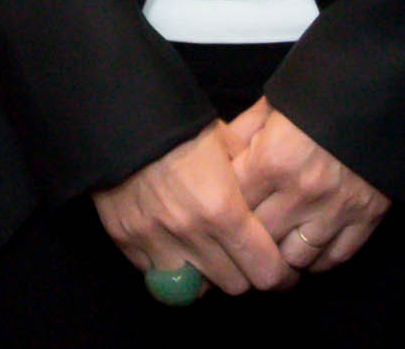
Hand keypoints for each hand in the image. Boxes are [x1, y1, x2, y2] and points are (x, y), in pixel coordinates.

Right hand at [95, 124, 295, 296]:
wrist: (121, 115)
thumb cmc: (181, 127)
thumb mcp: (229, 145)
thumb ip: (251, 182)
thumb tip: (268, 205)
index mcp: (224, 210)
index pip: (266, 271)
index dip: (281, 276)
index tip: (282, 273)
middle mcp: (191, 233)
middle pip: (235, 284)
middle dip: (245, 273)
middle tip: (244, 259)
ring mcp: (155, 240)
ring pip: (195, 288)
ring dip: (206, 275)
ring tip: (207, 256)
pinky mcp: (125, 239)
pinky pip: (155, 274)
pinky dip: (169, 266)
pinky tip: (173, 246)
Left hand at [217, 100, 389, 273]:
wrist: (376, 98)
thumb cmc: (317, 100)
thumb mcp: (271, 108)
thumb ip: (240, 136)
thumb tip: (212, 159)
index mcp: (271, 161)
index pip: (231, 204)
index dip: (221, 209)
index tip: (218, 211)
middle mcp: (300, 192)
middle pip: (259, 238)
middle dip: (247, 239)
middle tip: (241, 238)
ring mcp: (334, 210)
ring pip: (295, 258)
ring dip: (281, 255)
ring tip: (274, 247)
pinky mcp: (365, 220)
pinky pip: (334, 258)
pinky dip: (317, 261)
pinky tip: (305, 250)